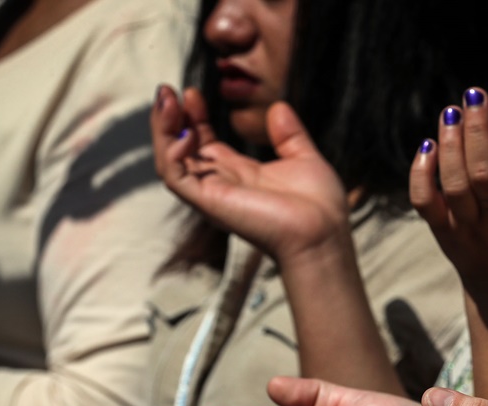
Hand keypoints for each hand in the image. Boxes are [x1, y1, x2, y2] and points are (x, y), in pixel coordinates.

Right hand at [151, 85, 349, 265]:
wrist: (323, 232)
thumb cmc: (319, 206)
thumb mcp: (304, 159)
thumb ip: (289, 135)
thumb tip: (279, 107)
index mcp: (241, 174)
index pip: (203, 142)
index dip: (194, 116)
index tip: (192, 92)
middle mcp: (221, 184)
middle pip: (180, 150)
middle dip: (170, 119)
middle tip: (169, 90)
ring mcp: (213, 194)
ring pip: (170, 162)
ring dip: (163, 130)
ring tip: (168, 99)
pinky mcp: (209, 203)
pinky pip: (176, 178)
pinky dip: (173, 153)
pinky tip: (186, 133)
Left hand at [409, 87, 487, 300]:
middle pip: (484, 176)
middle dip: (479, 133)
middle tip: (474, 94)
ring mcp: (470, 230)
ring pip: (454, 186)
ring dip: (450, 145)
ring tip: (451, 112)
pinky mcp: (444, 233)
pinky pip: (424, 202)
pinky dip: (421, 174)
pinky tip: (428, 145)